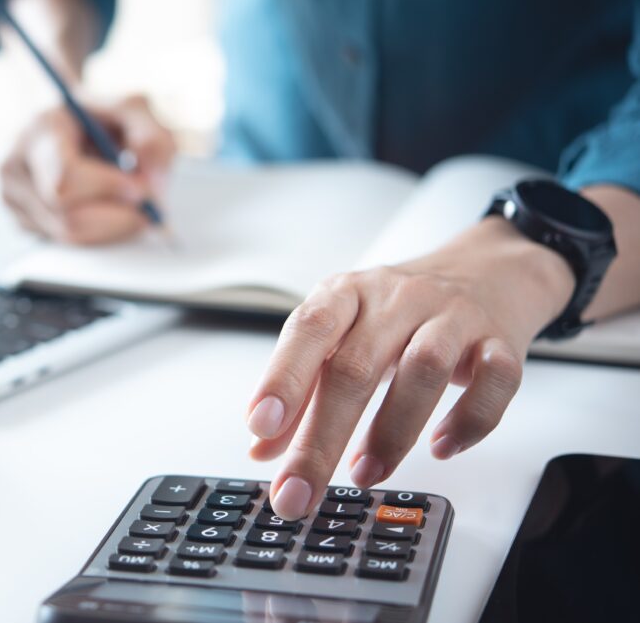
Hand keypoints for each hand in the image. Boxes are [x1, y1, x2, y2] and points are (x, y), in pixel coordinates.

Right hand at [0, 95, 175, 244]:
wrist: (73, 125)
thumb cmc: (102, 117)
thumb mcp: (135, 110)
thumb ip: (154, 138)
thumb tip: (153, 184)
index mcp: (39, 132)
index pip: (65, 180)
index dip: (108, 190)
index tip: (141, 188)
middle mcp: (16, 167)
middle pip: (69, 218)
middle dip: (119, 217)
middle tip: (149, 207)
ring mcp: (14, 199)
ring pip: (71, 234)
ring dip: (113, 225)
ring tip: (129, 200)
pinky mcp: (23, 221)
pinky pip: (68, 241)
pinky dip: (99, 230)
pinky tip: (105, 206)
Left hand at [245, 217, 575, 519]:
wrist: (486, 270)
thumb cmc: (398, 311)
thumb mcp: (341, 336)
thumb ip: (303, 391)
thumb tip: (262, 449)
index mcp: (347, 294)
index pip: (309, 329)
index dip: (283, 377)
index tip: (260, 427)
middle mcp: (398, 299)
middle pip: (357, 366)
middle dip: (323, 437)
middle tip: (299, 490)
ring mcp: (453, 317)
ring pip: (424, 369)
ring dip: (391, 431)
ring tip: (365, 473)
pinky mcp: (500, 341)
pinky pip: (494, 381)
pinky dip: (468, 421)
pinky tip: (442, 447)